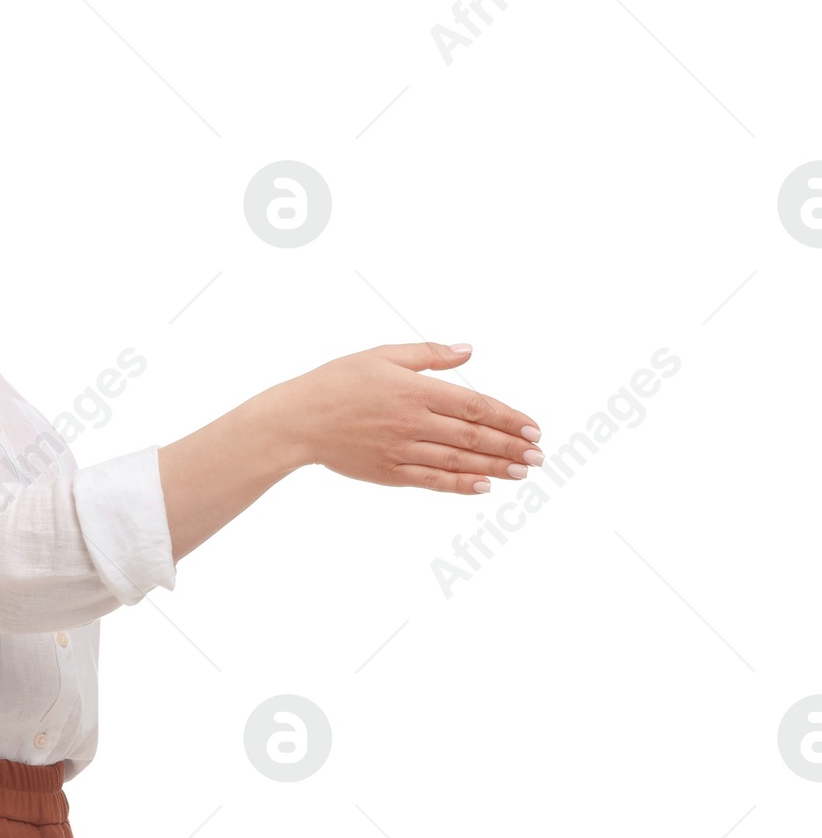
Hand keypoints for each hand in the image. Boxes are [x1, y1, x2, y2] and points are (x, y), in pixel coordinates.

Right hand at [278, 342, 540, 495]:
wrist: (298, 420)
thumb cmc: (338, 381)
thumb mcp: (384, 354)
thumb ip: (430, 354)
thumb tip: (469, 351)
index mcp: (415, 390)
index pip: (474, 405)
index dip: (508, 418)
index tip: (532, 427)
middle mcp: (413, 422)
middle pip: (473, 436)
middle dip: (510, 446)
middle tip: (539, 455)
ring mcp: (402, 451)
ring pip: (458, 461)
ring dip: (494, 467)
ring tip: (522, 472)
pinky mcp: (389, 472)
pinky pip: (432, 481)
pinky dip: (459, 484)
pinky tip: (483, 486)